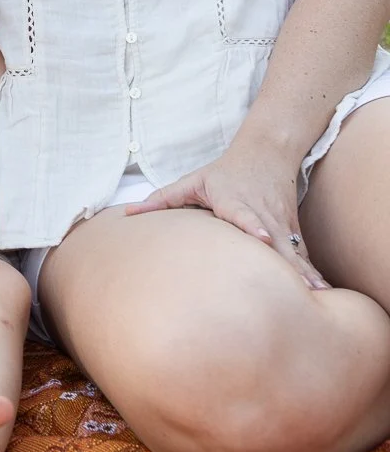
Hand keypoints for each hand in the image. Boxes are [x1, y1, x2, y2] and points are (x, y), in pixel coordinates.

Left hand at [125, 144, 330, 290]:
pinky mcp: (293, 231)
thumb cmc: (224, 172)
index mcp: (237, 201)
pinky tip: (323, 296)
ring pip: (294, 251)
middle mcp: (264, 213)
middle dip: (289, 265)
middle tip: (301, 290)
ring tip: (319, 299)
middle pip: (277, 241)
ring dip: (306, 274)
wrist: (267, 153)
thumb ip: (162, 199)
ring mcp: (281, 223)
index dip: (255, 227)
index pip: (247, 215)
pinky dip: (312, 273)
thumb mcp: (193, 181)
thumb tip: (127, 214)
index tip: (264, 239)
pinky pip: (302, 255)